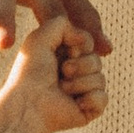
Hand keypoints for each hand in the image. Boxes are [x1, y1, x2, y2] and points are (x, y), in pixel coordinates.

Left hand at [0, 18, 107, 132]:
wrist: (29, 102)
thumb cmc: (31, 71)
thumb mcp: (41, 36)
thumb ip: (63, 23)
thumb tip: (86, 40)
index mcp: (65, 55)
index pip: (89, 43)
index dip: (79, 46)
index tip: (63, 52)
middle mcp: (75, 72)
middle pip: (97, 60)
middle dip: (80, 65)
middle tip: (62, 72)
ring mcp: (83, 91)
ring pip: (100, 79)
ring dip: (80, 83)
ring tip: (62, 89)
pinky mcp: (88, 109)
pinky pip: (103, 98)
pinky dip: (90, 99)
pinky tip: (76, 104)